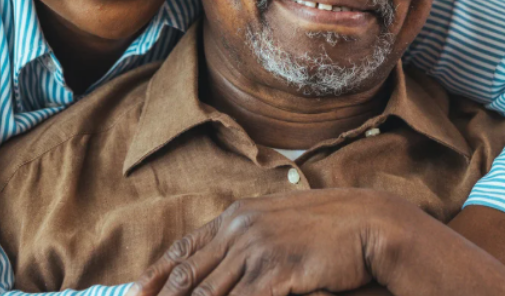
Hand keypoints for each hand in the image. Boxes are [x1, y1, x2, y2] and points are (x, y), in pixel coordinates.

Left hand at [130, 189, 397, 295]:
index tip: (135, 292)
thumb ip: (248, 238)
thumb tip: (226, 261)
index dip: (156, 274)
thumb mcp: (278, 224)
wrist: (369, 222)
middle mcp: (239, 229)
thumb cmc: (328, 228)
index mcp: (237, 217)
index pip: (185, 248)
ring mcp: (256, 249)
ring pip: (207, 294)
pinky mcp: (275, 271)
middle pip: (188, 276)